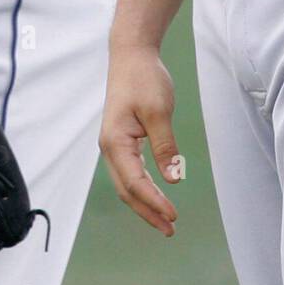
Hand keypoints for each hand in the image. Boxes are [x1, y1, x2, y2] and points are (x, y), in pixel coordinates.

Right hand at [99, 44, 181, 235]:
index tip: (173, 216)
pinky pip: (131, 171)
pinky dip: (143, 187)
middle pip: (127, 190)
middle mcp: (110, 147)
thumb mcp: (158, 111)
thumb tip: (173, 179)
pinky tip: (157, 194)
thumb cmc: (143, 78)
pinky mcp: (122, 140)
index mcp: (115, 142)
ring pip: (127, 183)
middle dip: (148, 212)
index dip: (153, 203)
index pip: (135, 183)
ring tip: (166, 220)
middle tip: (171, 229)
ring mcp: (114, 145)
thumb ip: (165, 146)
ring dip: (145, 203)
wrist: (131, 55)